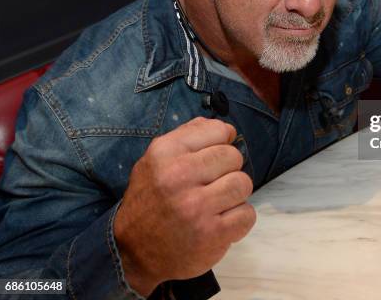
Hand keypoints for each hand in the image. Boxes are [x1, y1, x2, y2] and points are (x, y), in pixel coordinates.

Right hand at [113, 117, 255, 295]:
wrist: (133, 252)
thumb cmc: (151, 200)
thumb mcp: (156, 160)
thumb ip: (188, 136)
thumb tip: (226, 128)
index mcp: (165, 152)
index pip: (219, 130)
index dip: (222, 142)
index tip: (214, 158)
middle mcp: (179, 176)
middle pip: (234, 156)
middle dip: (229, 169)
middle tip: (213, 184)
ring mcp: (196, 206)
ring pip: (243, 184)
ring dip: (235, 195)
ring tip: (217, 203)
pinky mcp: (212, 234)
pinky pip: (247, 214)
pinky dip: (239, 219)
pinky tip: (220, 222)